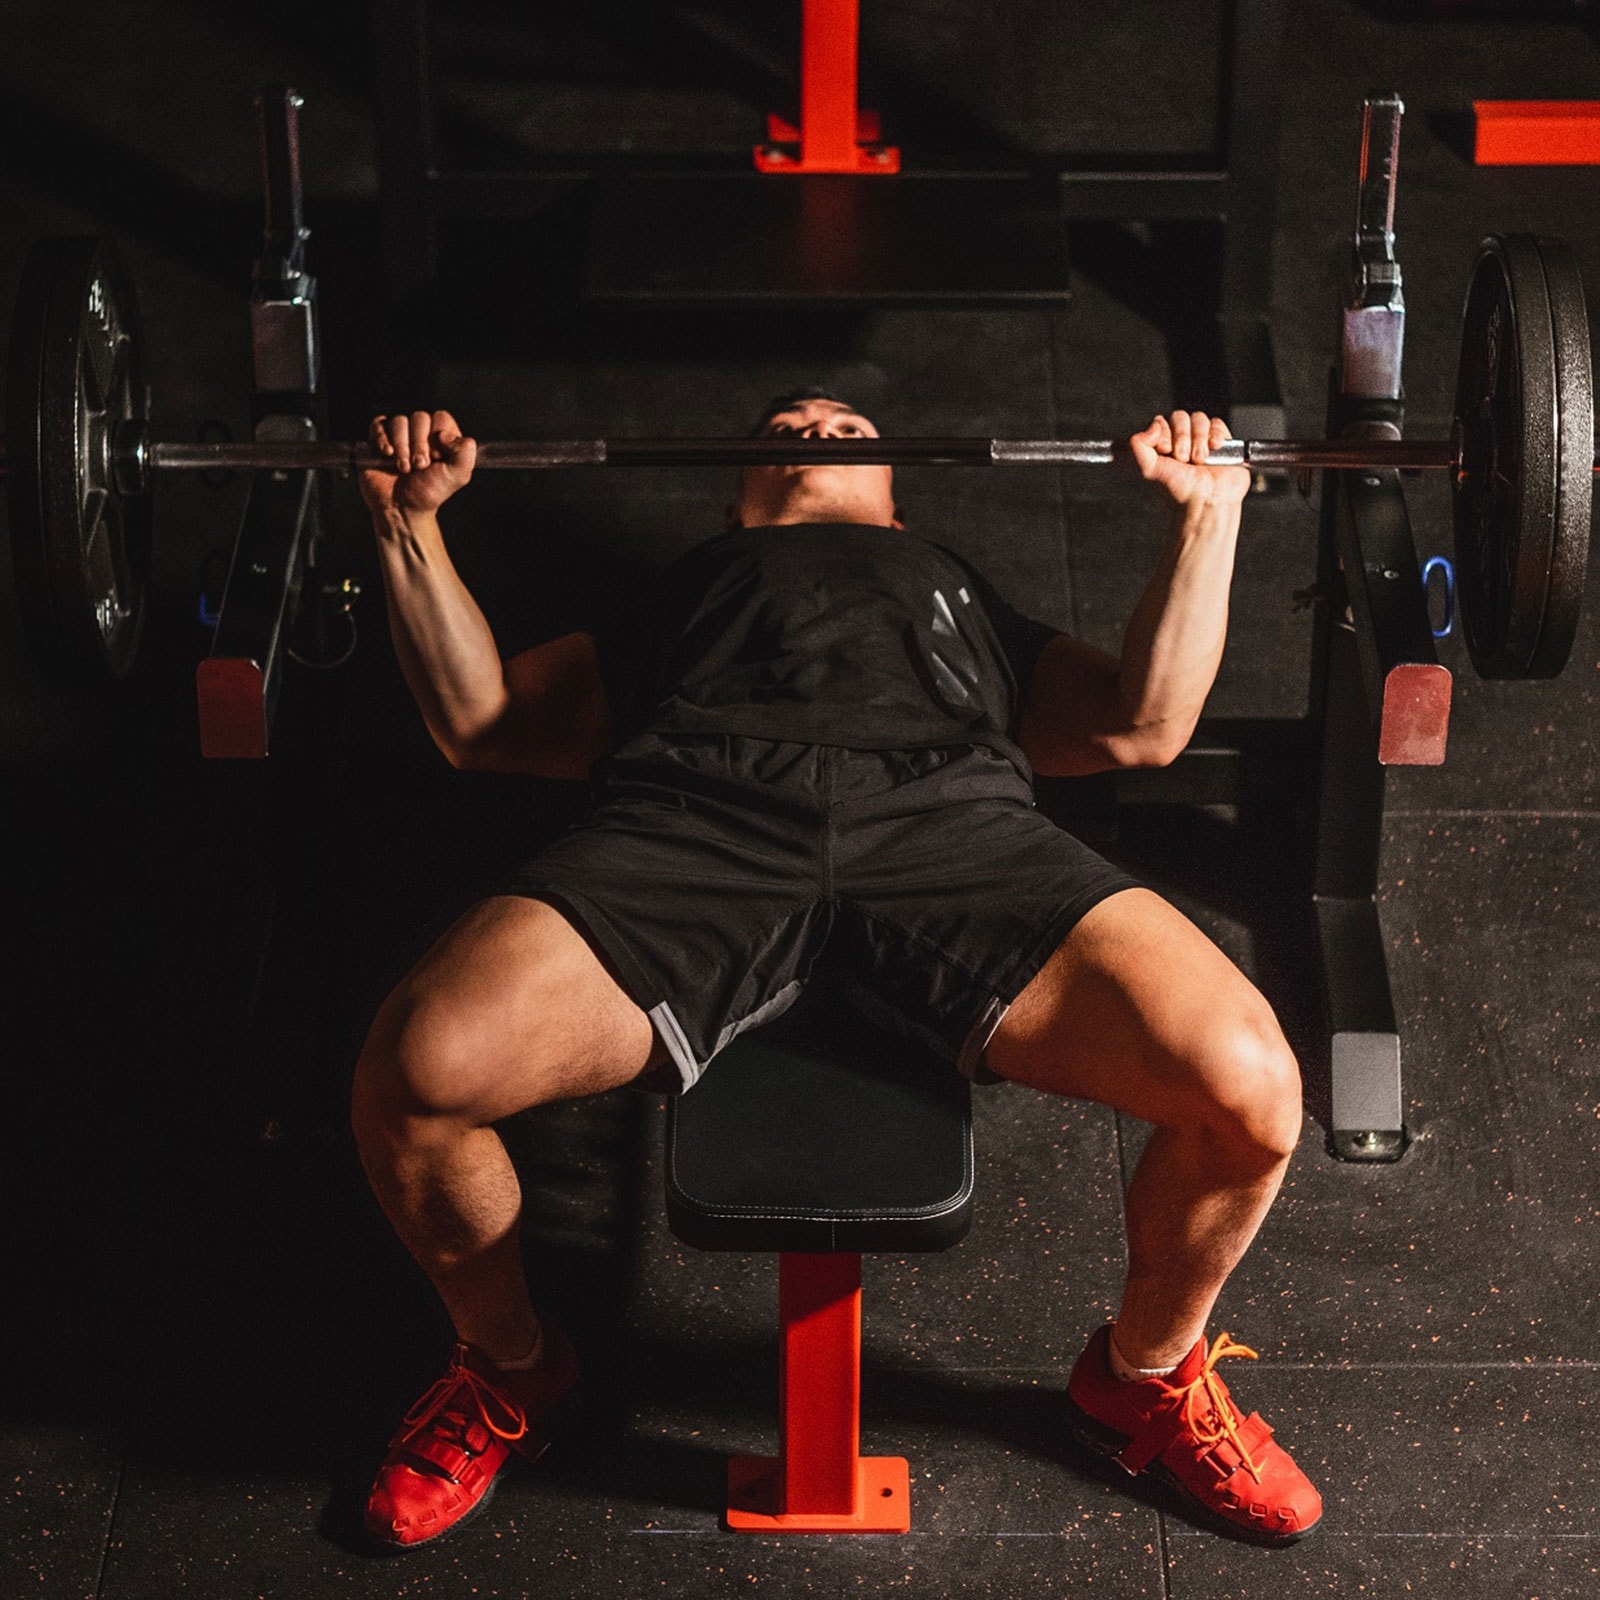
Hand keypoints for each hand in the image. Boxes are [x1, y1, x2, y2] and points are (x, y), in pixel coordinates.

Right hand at [359, 410, 477, 516]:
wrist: (401, 507)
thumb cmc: (429, 492)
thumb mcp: (457, 475)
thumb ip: (466, 452)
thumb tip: (445, 434)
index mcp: (442, 437)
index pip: (441, 418)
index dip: (439, 436)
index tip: (437, 458)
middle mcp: (420, 432)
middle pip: (419, 417)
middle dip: (420, 444)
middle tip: (419, 466)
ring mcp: (399, 434)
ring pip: (399, 421)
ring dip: (402, 447)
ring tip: (404, 468)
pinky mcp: (378, 439)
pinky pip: (379, 424)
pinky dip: (383, 439)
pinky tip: (388, 455)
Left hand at [1129, 411, 1251, 508]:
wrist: (1205, 502)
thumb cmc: (1179, 492)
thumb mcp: (1149, 469)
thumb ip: (1138, 446)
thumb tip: (1150, 426)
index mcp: (1163, 446)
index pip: (1161, 422)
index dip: (1163, 432)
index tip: (1165, 450)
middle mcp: (1181, 441)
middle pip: (1180, 417)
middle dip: (1181, 437)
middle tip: (1183, 459)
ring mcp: (1201, 440)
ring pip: (1198, 419)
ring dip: (1198, 439)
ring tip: (1199, 460)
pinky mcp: (1221, 442)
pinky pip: (1217, 424)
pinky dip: (1215, 434)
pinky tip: (1214, 449)